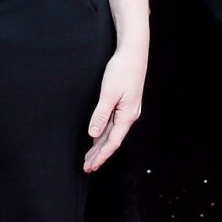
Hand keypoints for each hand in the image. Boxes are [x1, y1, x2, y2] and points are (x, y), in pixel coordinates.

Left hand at [82, 37, 145, 172]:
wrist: (133, 53)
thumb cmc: (122, 70)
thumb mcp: (109, 93)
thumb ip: (101, 115)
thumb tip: (93, 134)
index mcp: (127, 116)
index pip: (112, 142)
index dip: (101, 156)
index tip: (90, 166)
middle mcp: (129, 116)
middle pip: (112, 140)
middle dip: (99, 155)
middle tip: (87, 167)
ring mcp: (127, 110)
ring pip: (112, 133)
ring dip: (100, 146)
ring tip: (90, 158)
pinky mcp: (124, 104)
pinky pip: (113, 124)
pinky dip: (104, 134)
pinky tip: (97, 138)